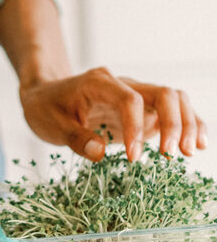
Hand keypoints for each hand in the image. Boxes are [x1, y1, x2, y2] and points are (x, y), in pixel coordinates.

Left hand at [19, 66, 207, 161]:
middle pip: (162, 93)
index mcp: (99, 83)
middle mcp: (123, 84)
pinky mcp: (143, 109)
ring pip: (174, 98)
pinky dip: (189, 124)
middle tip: (171, 155)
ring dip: (187, 123)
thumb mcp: (50, 124)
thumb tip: (99, 152)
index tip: (133, 158)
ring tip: (187, 152)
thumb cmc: (47, 108)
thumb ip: (75, 137)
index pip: (130, 100)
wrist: (44, 96)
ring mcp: (136, 95)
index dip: (136, 128)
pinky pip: (173, 111)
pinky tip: (198, 145)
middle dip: (174, 123)